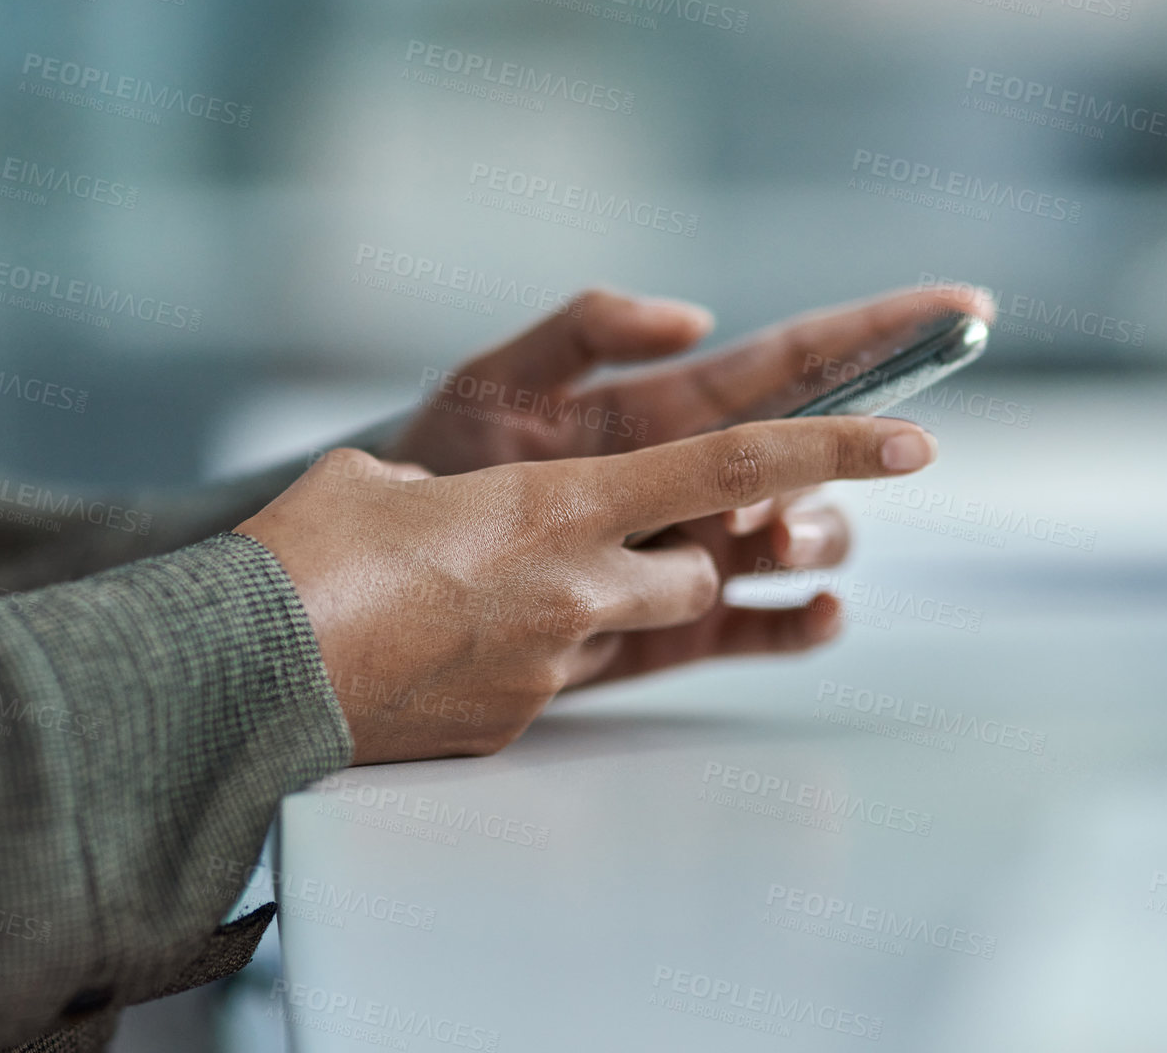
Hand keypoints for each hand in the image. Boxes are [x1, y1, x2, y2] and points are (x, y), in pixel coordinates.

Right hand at [236, 415, 938, 763]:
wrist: (251, 675)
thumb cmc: (308, 555)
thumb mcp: (384, 472)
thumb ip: (459, 476)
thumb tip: (468, 504)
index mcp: (559, 502)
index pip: (732, 465)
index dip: (833, 448)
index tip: (915, 444)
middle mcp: (580, 585)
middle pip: (704, 566)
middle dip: (695, 550)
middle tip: (637, 531)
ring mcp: (556, 663)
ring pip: (645, 629)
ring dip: (627, 605)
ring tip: (534, 590)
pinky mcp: (523, 722)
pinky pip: (575, 680)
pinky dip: (545, 654)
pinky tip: (470, 646)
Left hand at [385, 282, 992, 600]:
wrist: (388, 562)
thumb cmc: (437, 458)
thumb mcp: (494, 376)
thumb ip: (582, 331)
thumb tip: (694, 318)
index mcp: (666, 411)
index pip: (789, 362)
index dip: (877, 331)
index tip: (961, 307)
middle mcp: (695, 479)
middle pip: (811, 458)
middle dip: (844, 455)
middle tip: (809, 473)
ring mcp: (690, 552)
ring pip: (799, 540)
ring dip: (814, 536)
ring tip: (772, 542)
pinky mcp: (669, 625)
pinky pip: (758, 629)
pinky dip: (798, 625)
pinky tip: (808, 615)